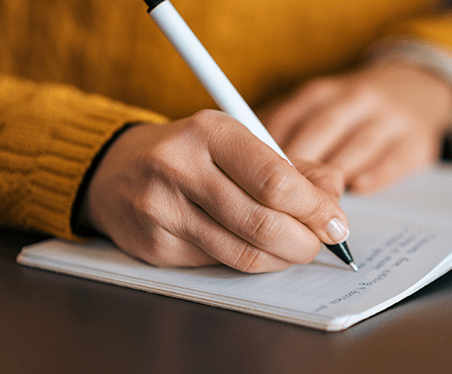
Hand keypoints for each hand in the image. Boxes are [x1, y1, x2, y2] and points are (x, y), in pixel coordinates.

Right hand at [79, 110, 348, 272]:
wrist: (116, 170)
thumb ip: (293, 167)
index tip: (335, 222)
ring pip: (243, 253)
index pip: (276, 181)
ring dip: (282, 258)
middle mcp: (181, 167)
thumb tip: (333, 197)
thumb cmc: (192, 153)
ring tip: (294, 248)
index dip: (315, 209)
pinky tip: (256, 249)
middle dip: (304, 242)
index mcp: (211, 132)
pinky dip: (250, 262)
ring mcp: (163, 209)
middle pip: (263, 223)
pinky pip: (219, 264)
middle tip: (319, 242)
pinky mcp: (155, 245)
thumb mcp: (240, 142)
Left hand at [262, 63, 451, 193]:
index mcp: (324, 92)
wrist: (415, 89)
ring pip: (357, 146)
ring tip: (315, 203)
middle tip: (282, 198)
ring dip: (334, 176)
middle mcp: (356, 99)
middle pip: (321, 131)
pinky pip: (394, 160)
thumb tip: (247, 161)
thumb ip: (287, 130)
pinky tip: (359, 188)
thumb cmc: (352, 111)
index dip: (271, 150)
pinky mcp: (416, 141)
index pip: (291, 118)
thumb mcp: (319, 107)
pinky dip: (375, 175)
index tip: (256, 177)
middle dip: (300, 166)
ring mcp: (389, 118)